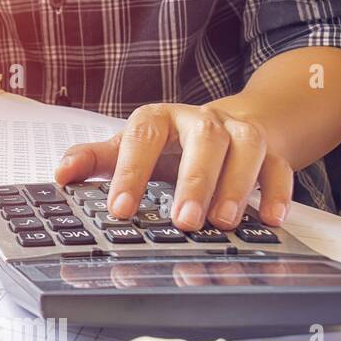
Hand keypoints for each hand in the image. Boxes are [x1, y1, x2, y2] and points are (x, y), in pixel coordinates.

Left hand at [54, 102, 291, 230]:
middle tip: (184, 221)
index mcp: (159, 118)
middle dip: (194, 180)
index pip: (142, 136)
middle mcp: (201, 120)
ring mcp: (239, 132)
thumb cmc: (164, 145)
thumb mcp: (126, 149)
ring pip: (246, 147)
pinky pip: (280, 166)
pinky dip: (277, 191)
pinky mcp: (271, 150)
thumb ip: (94, 160)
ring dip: (236, 185)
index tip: (120, 209)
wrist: (219, 127)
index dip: (130, 171)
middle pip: (203, 138)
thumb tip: (60, 175)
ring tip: (223, 222)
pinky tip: (270, 219)